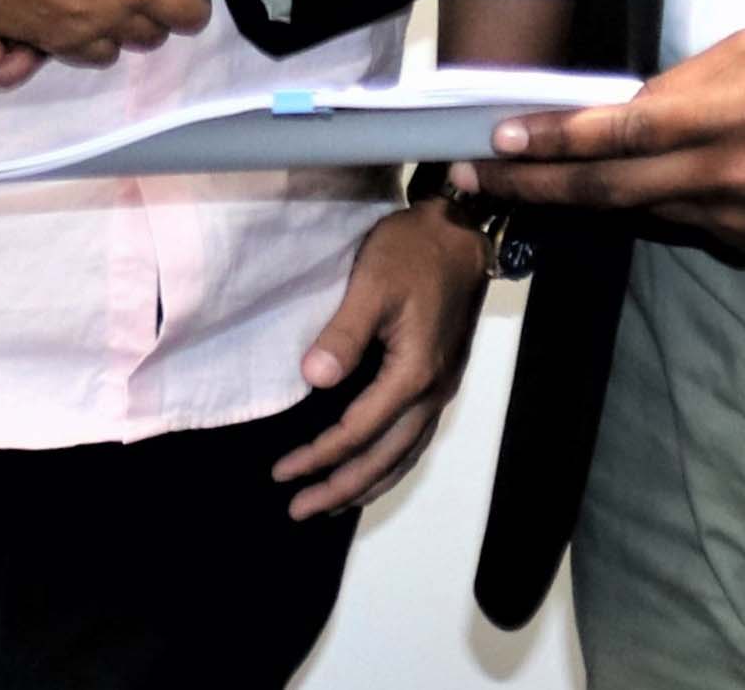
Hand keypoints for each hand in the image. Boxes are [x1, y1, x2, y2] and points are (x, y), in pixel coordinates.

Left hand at [270, 196, 492, 517]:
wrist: (462, 233)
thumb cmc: (412, 252)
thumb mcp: (371, 284)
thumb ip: (344, 334)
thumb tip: (314, 379)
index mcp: (413, 373)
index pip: (358, 432)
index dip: (319, 456)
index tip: (282, 472)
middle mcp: (432, 392)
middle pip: (384, 459)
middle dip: (340, 488)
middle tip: (298, 510)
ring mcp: (441, 390)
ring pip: (403, 456)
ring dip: (366, 484)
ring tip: (330, 504)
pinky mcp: (442, 381)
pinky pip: (413, 440)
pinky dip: (389, 464)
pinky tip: (371, 469)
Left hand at [456, 30, 744, 259]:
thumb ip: (684, 83)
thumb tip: (628, 106)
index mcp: (726, 117)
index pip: (618, 132)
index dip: (553, 140)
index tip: (501, 139)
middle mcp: (723, 177)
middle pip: (606, 189)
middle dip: (532, 185)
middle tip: (474, 178)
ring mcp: (734, 221)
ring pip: (635, 212)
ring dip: (577, 199)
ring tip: (522, 184)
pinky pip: (680, 224)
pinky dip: (644, 205)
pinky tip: (618, 190)